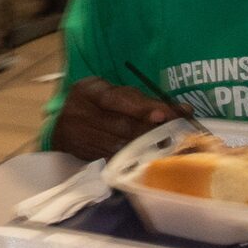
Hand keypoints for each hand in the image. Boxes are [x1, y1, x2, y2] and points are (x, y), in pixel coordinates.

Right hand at [53, 76, 185, 163]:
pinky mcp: (84, 152)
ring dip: (147, 146)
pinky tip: (150, 155)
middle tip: (177, 134)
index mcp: (86, 91)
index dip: (140, 107)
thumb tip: (184, 110)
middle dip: (151, 130)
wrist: (63, 121)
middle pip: (120, 125)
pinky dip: (135, 156)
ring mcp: (78, 135)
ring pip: (120, 144)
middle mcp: (78, 112)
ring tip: (169, 145)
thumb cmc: (97, 102)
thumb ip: (142, 100)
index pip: (114, 99)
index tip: (163, 115)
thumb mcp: (113, 92)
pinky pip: (114, 156)